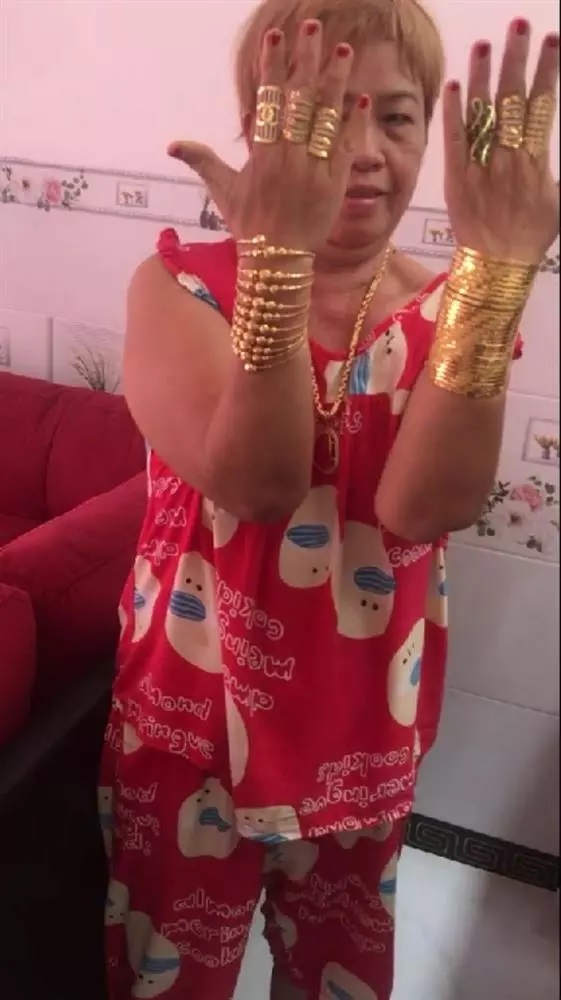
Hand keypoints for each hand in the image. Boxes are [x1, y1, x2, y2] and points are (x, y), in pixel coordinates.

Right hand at [167, 21, 368, 249]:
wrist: (278, 260)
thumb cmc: (249, 225)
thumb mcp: (223, 191)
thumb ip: (202, 161)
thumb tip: (173, 145)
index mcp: (262, 155)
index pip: (268, 102)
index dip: (272, 68)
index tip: (275, 39)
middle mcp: (289, 157)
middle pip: (300, 99)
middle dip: (306, 60)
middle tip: (312, 28)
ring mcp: (314, 169)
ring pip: (327, 117)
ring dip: (335, 80)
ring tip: (344, 49)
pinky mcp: (335, 183)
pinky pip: (346, 146)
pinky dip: (353, 122)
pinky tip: (360, 96)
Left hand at [443, 20, 558, 263]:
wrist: (497, 265)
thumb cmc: (533, 236)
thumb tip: (557, 158)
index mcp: (536, 159)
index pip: (543, 103)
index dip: (547, 69)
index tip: (551, 39)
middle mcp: (508, 157)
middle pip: (512, 97)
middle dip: (516, 58)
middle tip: (517, 25)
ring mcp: (481, 166)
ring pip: (480, 112)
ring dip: (482, 75)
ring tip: (483, 44)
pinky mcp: (456, 177)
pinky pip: (454, 139)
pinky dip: (453, 112)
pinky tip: (453, 85)